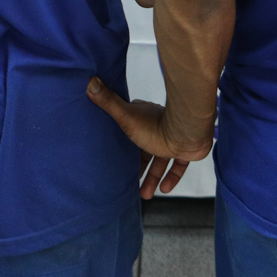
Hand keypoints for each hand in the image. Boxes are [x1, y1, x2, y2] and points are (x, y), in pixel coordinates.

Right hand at [87, 78, 211, 198]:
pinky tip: (164, 189)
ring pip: (161, 161)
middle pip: (145, 149)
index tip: (115, 153)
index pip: (130, 128)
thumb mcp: (125, 117)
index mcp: (142, 119)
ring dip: (153, 178)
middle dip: (138, 166)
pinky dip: (171, 177)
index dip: (123, 140)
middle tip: (129, 181)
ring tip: (144, 195)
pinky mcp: (185, 151)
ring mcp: (172, 140)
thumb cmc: (154, 125)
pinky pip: (178, 166)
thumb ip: (108, 102)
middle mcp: (157, 129)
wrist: (187, 131)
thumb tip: (89, 81)